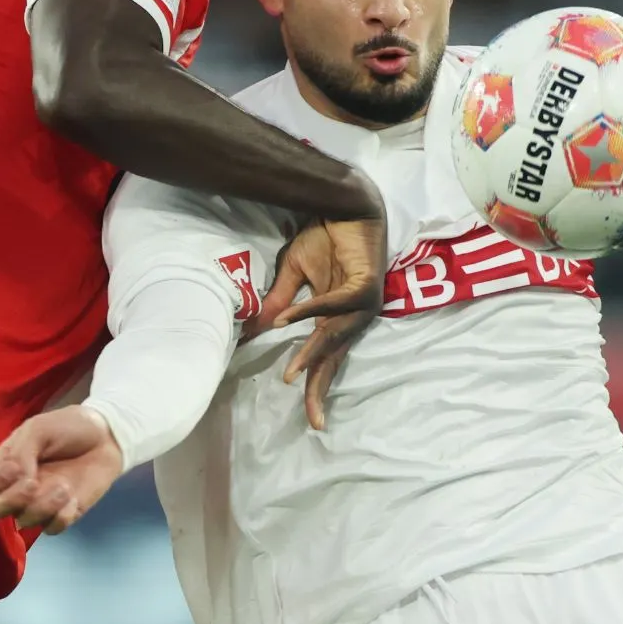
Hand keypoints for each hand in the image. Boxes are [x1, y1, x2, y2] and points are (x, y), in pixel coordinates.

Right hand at [0, 405, 124, 533]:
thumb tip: (17, 479)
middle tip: (33, 484)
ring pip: (25, 520)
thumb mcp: (38, 430)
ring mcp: (40, 503)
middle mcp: (17, 488)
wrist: (106, 436)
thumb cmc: (67, 427)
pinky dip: (61, 516)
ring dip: (43, 506)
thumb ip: (20, 453)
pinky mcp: (63, 514)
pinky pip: (52, 528)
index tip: (14, 468)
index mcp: (6, 465)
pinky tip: (73, 499)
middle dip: (12, 500)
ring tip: (65, 486)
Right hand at [245, 215, 385, 429]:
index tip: (312, 419)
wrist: (342, 204)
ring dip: (311, 353)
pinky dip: (311, 311)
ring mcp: (361, 302)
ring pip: (334, 335)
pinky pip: (335, 303)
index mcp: (336, 318)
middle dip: (321, 387)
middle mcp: (352, 316)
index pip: (325, 359)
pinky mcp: (364, 283)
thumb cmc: (323, 237)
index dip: (316, 386)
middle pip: (334, 358)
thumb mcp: (293, 273)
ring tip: (290, 373)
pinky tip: (289, 320)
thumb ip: (280, 303)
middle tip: (313, 419)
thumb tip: (258, 331)